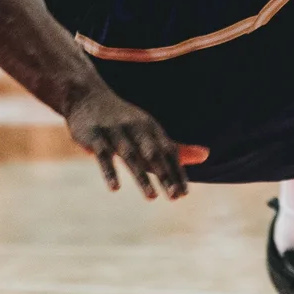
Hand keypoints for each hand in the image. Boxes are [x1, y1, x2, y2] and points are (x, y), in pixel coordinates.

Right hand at [65, 86, 204, 198]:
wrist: (87, 96)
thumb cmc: (124, 120)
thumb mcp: (150, 131)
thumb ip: (175, 147)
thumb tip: (206, 156)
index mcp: (151, 128)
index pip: (169, 152)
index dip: (177, 172)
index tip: (184, 194)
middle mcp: (136, 129)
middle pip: (154, 154)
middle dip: (166, 175)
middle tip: (176, 197)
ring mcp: (115, 132)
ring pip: (131, 156)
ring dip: (142, 177)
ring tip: (152, 197)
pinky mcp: (94, 137)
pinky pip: (103, 156)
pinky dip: (110, 171)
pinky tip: (115, 188)